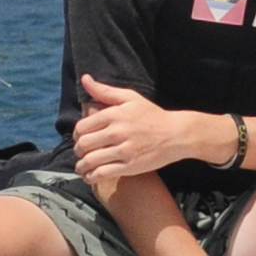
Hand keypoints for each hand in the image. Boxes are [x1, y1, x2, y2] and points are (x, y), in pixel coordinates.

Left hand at [73, 74, 196, 185]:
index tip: (82, 139)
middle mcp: (117, 132)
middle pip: (83, 145)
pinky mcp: (130, 166)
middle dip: (78, 151)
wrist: (178, 134)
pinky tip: (92, 176)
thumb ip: (105, 91)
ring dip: (81, 166)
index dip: (77, 135)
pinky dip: (92, 176)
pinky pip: (102, 173)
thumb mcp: (131, 98)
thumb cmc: (153, 115)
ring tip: (83, 167)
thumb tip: (84, 78)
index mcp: (114, 114)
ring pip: (90, 161)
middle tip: (82, 153)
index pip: (81, 128)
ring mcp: (124, 150)